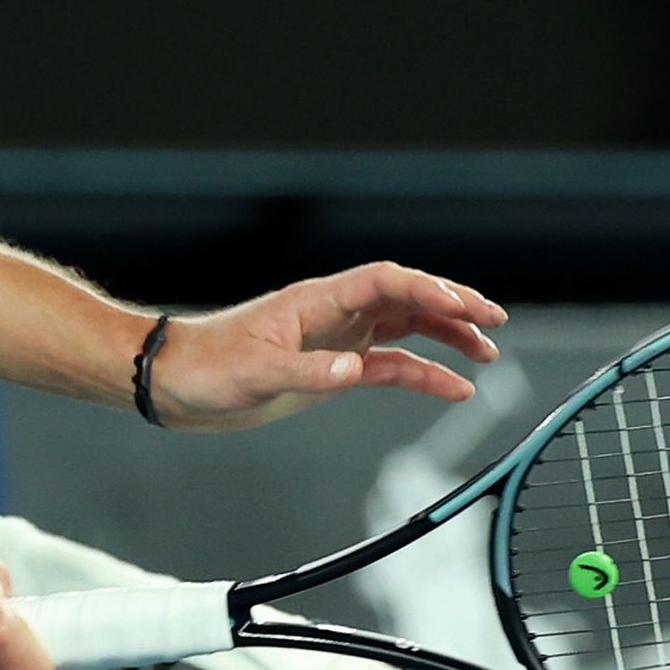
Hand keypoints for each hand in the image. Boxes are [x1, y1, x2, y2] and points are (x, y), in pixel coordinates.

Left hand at [148, 262, 505, 430]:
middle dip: (453, 305)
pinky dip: (424, 375)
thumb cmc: (205, 367)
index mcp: (317, 301)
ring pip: (406, 328)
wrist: (175, 384)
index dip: (426, 287)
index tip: (461, 305)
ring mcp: (337, 339)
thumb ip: (308, 371)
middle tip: (494, 320)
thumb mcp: (255, 373)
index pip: (384, 281)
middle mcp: (334, 313)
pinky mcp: (333, 368)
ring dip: (447, 337)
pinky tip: (452, 388)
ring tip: (487, 353)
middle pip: (407, 298)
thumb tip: (354, 370)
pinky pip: (391, 366)